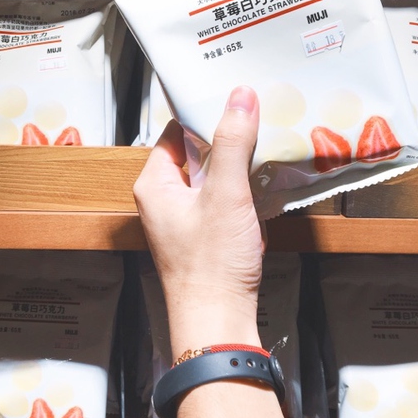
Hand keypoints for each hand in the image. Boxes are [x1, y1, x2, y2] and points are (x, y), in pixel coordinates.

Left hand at [133, 86, 265, 357]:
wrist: (217, 320)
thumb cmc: (211, 265)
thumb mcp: (225, 194)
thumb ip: (232, 143)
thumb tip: (239, 97)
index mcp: (155, 184)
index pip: (176, 133)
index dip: (203, 115)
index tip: (232, 99)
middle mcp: (163, 198)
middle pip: (195, 153)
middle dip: (225, 139)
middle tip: (256, 119)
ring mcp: (182, 217)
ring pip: (210, 176)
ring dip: (234, 165)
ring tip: (263, 145)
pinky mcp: (201, 232)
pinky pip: (218, 198)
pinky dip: (237, 189)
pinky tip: (260, 183)